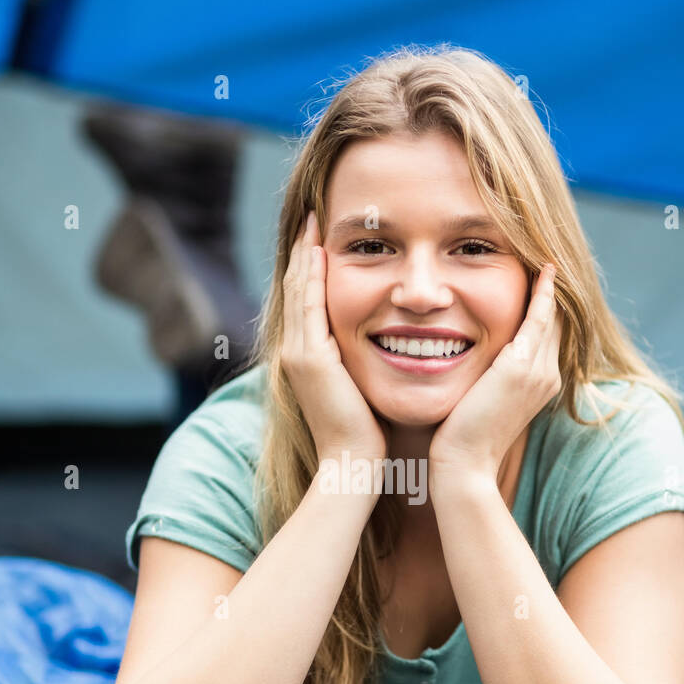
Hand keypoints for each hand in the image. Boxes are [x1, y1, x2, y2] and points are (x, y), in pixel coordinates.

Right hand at [280, 211, 387, 466]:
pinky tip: (319, 248)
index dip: (312, 269)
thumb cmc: (366, 437)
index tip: (324, 240)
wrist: (351, 465)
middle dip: (304, 252)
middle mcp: (295, 351)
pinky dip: (310, 274)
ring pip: (296, 290)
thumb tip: (388, 352)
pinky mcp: (308, 357)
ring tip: (313, 222)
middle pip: (295, 288)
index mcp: (308, 358)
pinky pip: (307, 303)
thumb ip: (364, 367)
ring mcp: (297, 353)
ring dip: (304, 253)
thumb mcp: (362, 391)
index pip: (307, 302)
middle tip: (313, 218)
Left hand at [429, 263, 562, 480]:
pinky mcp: (522, 366)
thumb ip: (485, 380)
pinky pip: (539, 317)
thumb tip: (470, 366)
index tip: (538, 279)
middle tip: (546, 256)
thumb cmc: (460, 441)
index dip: (544, 306)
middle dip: (552, 290)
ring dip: (550, 285)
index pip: (546, 333)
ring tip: (545, 256)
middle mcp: (547, 375)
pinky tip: (543, 270)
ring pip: (552, 315)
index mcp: (539, 383)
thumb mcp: (479, 402)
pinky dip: (542, 293)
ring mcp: (539, 371)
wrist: (464, 466)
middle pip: (556, 320)